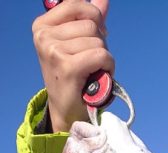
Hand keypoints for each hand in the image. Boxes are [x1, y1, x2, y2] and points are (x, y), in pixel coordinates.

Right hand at [32, 0, 114, 131]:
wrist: (68, 110)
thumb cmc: (75, 76)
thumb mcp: (78, 43)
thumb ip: (89, 18)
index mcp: (42, 25)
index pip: (76, 4)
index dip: (93, 17)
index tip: (93, 35)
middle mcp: (44, 36)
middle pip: (91, 23)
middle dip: (100, 41)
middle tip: (92, 60)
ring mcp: (53, 51)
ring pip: (98, 40)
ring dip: (104, 56)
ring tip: (93, 70)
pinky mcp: (67, 67)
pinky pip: (101, 54)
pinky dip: (108, 66)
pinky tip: (100, 75)